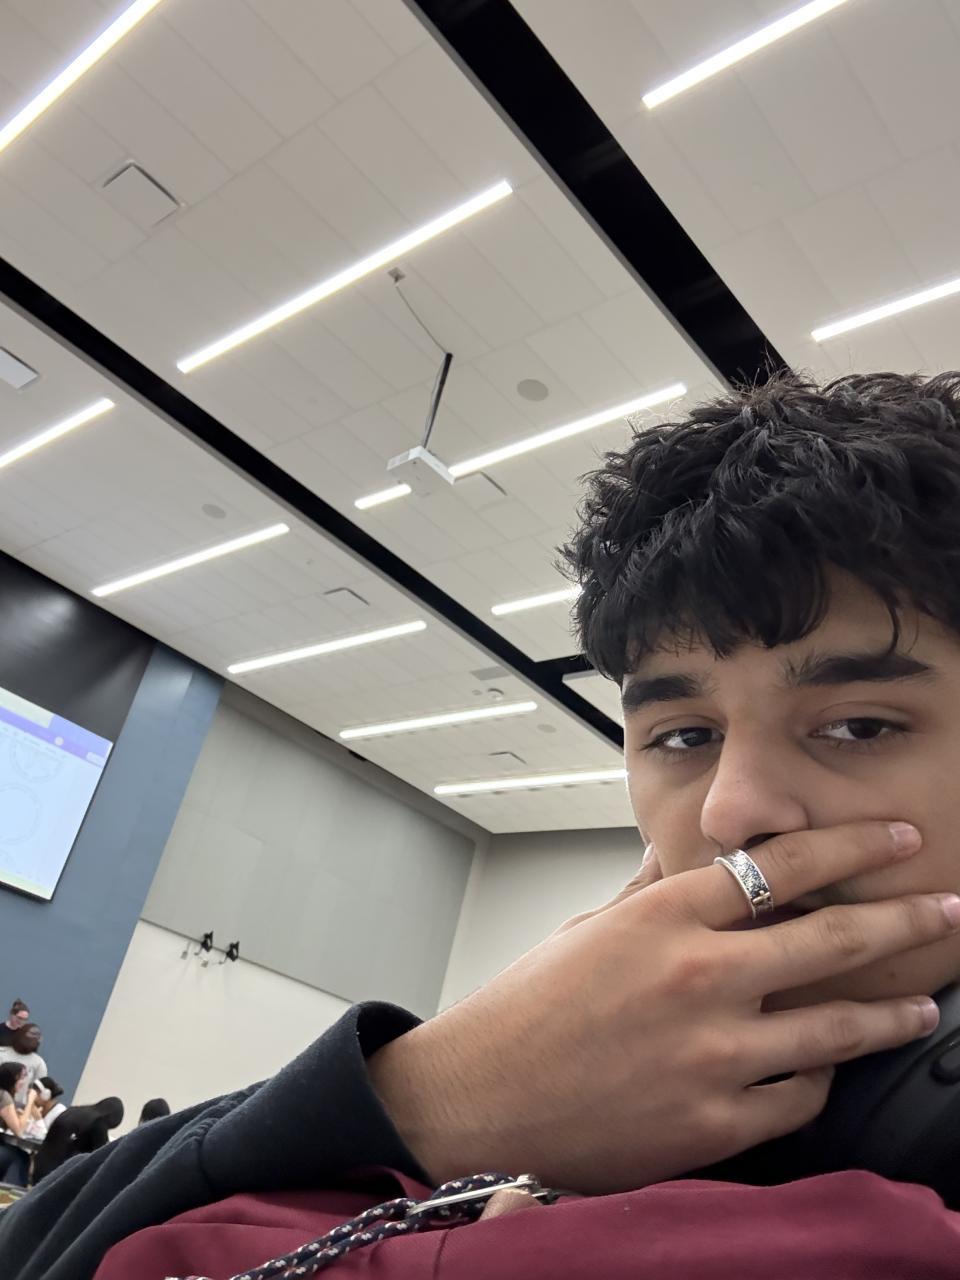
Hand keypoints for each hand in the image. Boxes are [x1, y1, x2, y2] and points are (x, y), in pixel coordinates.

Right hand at [368, 821, 957, 1194]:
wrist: (480, 1099)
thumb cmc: (527, 1009)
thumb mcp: (585, 929)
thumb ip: (645, 891)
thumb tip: (677, 854)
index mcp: (663, 917)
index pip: (780, 865)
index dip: (850, 845)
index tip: (895, 836)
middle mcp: (696, 977)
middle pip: (829, 937)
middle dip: (903, 917)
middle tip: (947, 905)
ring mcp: (710, 1054)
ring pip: (834, 1028)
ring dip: (890, 1012)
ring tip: (922, 1005)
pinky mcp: (711, 1123)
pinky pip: (798, 1097)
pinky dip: (821, 1079)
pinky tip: (835, 1069)